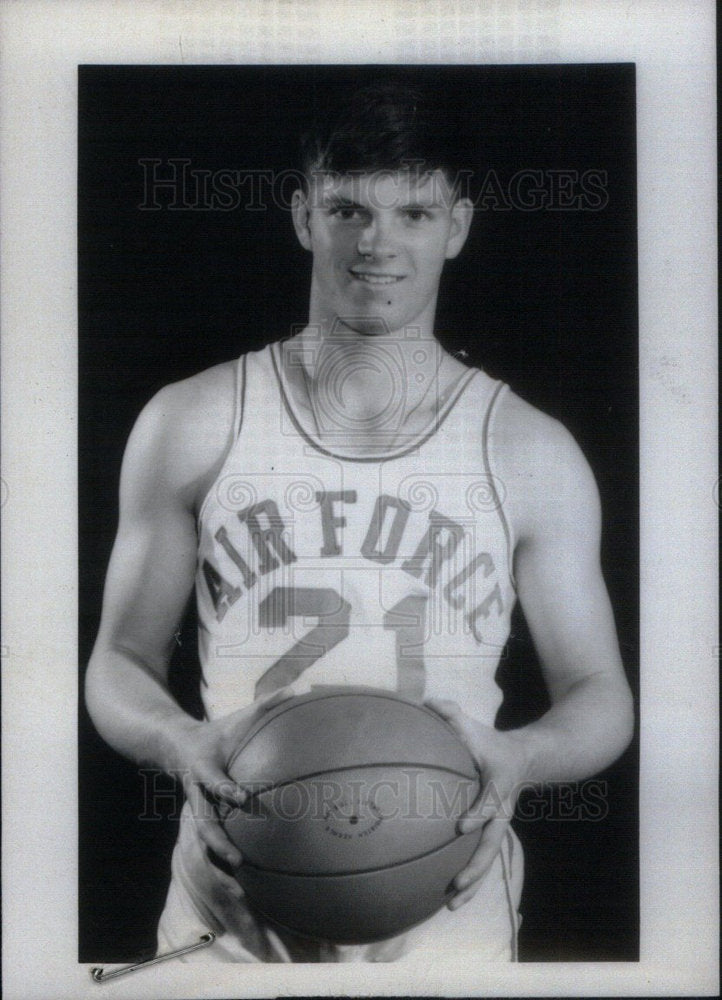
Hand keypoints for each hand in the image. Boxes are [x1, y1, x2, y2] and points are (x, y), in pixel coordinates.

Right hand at [170, 687, 295, 896]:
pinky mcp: (201, 816)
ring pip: (203, 837)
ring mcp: (197, 807)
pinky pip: (209, 838)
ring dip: (217, 855)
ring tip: (238, 874)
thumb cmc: (218, 732)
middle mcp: (197, 792)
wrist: (175, 745)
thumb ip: (268, 704)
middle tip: (235, 859)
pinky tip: (238, 877)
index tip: (240, 798)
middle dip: (216, 841)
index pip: (213, 780)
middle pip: (202, 821)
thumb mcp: (239, 717)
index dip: (225, 789)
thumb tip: (299, 688)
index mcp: (203, 767)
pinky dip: (218, 857)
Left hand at [425, 699, 529, 909]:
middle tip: (456, 884)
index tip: (460, 826)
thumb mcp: (476, 727)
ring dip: (473, 883)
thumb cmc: (491, 743)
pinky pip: (482, 859)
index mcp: (498, 785)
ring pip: (488, 860)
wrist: (526, 758)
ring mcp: (498, 825)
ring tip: (451, 905)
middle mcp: (501, 811)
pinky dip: (471, 879)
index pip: (489, 803)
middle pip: (492, 844)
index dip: (478, 813)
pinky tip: (449, 898)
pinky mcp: (492, 833)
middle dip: (475, 866)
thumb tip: (428, 702)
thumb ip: (452, 714)